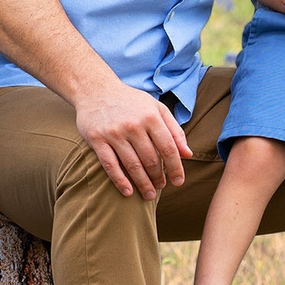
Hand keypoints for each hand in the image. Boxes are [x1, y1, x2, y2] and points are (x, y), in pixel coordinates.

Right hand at [74, 78, 191, 200]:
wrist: (96, 89)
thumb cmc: (130, 101)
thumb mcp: (156, 108)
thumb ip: (174, 130)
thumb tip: (188, 154)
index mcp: (150, 116)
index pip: (168, 148)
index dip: (176, 167)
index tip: (178, 181)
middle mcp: (133, 125)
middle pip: (151, 159)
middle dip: (158, 178)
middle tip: (161, 187)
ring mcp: (114, 132)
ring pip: (132, 165)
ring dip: (143, 183)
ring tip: (149, 194)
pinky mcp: (97, 139)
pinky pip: (110, 165)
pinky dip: (120, 181)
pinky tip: (128, 192)